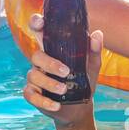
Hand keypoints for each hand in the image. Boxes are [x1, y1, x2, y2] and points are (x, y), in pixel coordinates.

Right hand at [22, 13, 101, 127]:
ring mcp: (35, 77)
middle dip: (50, 64)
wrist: (79, 107)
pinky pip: (31, 95)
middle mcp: (41, 62)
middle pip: (36, 56)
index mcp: (53, 50)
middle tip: (66, 72)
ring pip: (34, 76)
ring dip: (49, 84)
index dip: (36, 24)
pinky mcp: (32, 94)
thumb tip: (98, 34)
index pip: (40, 33)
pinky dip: (44, 101)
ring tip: (65, 90)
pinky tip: (56, 105)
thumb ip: (93, 51)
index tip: (39, 22)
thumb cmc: (83, 81)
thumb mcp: (91, 66)